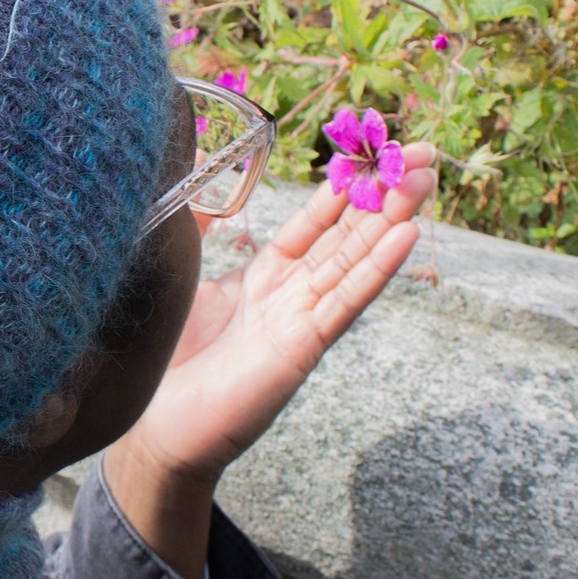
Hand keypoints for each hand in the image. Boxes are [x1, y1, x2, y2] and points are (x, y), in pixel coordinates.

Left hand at [105, 145, 435, 578]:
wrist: (152, 426)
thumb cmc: (162, 358)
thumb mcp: (180, 275)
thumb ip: (196, 226)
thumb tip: (193, 168)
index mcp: (265, 278)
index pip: (315, 223)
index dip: (344, 189)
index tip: (373, 153)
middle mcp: (290, 297)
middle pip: (347, 236)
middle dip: (384, 193)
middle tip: (422, 152)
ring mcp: (300, 322)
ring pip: (355, 261)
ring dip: (392, 218)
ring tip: (425, 178)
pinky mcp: (300, 349)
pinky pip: (343, 303)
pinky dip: (375, 269)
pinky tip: (404, 236)